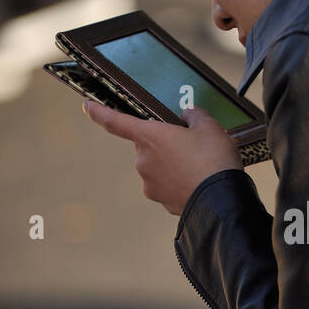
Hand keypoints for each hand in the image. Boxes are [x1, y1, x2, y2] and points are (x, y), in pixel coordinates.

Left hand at [82, 100, 242, 215]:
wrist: (222, 200)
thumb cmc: (214, 160)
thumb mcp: (210, 127)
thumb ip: (194, 116)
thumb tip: (189, 115)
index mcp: (149, 137)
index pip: (116, 122)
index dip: (100, 112)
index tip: (87, 107)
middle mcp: (143, 161)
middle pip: (148, 145)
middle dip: (164, 143)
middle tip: (190, 144)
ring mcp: (150, 184)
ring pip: (158, 167)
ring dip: (172, 164)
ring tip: (199, 166)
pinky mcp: (162, 201)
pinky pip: (167, 186)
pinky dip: (179, 182)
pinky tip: (198, 181)